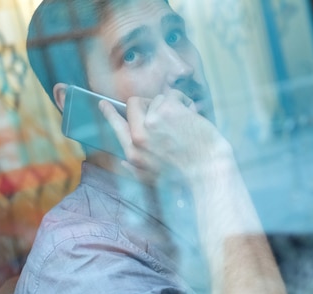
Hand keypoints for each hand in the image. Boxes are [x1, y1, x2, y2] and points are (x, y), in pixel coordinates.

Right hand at [100, 89, 230, 182]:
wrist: (208, 170)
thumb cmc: (186, 176)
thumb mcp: (154, 179)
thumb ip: (135, 169)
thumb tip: (123, 162)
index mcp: (133, 152)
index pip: (116, 126)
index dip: (110, 113)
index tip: (104, 104)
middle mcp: (138, 135)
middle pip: (134, 103)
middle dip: (151, 104)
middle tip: (168, 113)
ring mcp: (152, 120)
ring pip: (157, 98)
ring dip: (173, 106)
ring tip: (186, 123)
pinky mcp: (168, 109)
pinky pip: (173, 94)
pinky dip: (185, 102)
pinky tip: (193, 116)